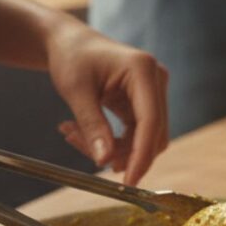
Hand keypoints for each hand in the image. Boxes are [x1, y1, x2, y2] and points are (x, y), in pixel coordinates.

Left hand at [46, 22, 168, 185]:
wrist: (69, 42)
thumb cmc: (71, 57)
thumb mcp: (76, 91)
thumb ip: (92, 126)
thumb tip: (104, 161)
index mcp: (143, 70)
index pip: (151, 121)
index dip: (141, 155)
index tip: (128, 182)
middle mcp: (156, 80)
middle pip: (152, 134)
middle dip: (122, 153)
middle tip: (85, 153)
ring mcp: (153, 92)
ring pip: (144, 138)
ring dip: (113, 148)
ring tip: (74, 137)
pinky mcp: (145, 102)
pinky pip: (135, 133)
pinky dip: (112, 141)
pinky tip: (81, 133)